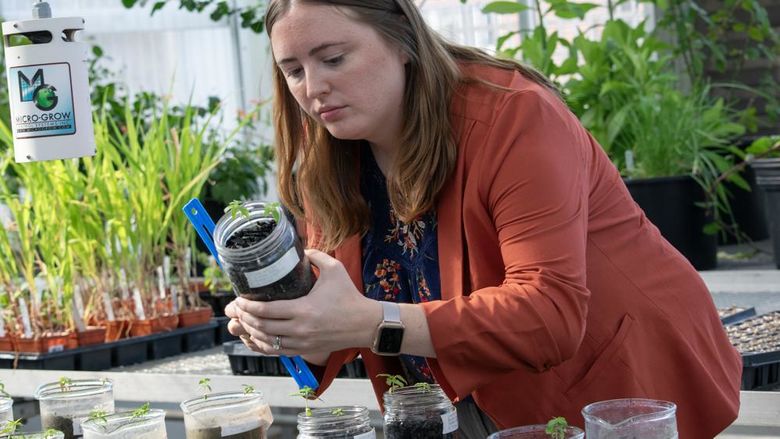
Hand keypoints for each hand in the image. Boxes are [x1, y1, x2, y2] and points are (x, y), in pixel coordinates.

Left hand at [228, 249, 382, 355]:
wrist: (365, 324)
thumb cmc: (349, 296)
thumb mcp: (334, 269)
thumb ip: (315, 256)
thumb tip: (299, 248)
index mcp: (304, 309)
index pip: (267, 310)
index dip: (248, 306)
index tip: (239, 299)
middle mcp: (300, 329)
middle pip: (262, 327)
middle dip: (244, 318)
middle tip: (235, 309)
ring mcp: (302, 343)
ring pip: (267, 341)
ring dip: (251, 332)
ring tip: (242, 321)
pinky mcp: (305, 351)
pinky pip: (277, 352)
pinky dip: (262, 345)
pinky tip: (256, 337)